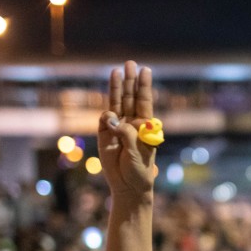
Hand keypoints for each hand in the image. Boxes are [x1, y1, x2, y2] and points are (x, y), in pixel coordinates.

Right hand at [98, 60, 155, 201]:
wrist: (127, 185)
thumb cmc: (138, 169)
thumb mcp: (137, 150)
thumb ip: (126, 133)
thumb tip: (111, 117)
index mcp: (145, 125)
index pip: (144, 101)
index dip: (144, 86)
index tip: (145, 70)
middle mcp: (132, 122)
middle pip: (131, 97)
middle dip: (130, 80)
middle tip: (130, 64)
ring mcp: (117, 126)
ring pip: (117, 103)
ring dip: (117, 87)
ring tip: (117, 70)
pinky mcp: (104, 134)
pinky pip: (104, 119)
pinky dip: (106, 115)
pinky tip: (110, 116)